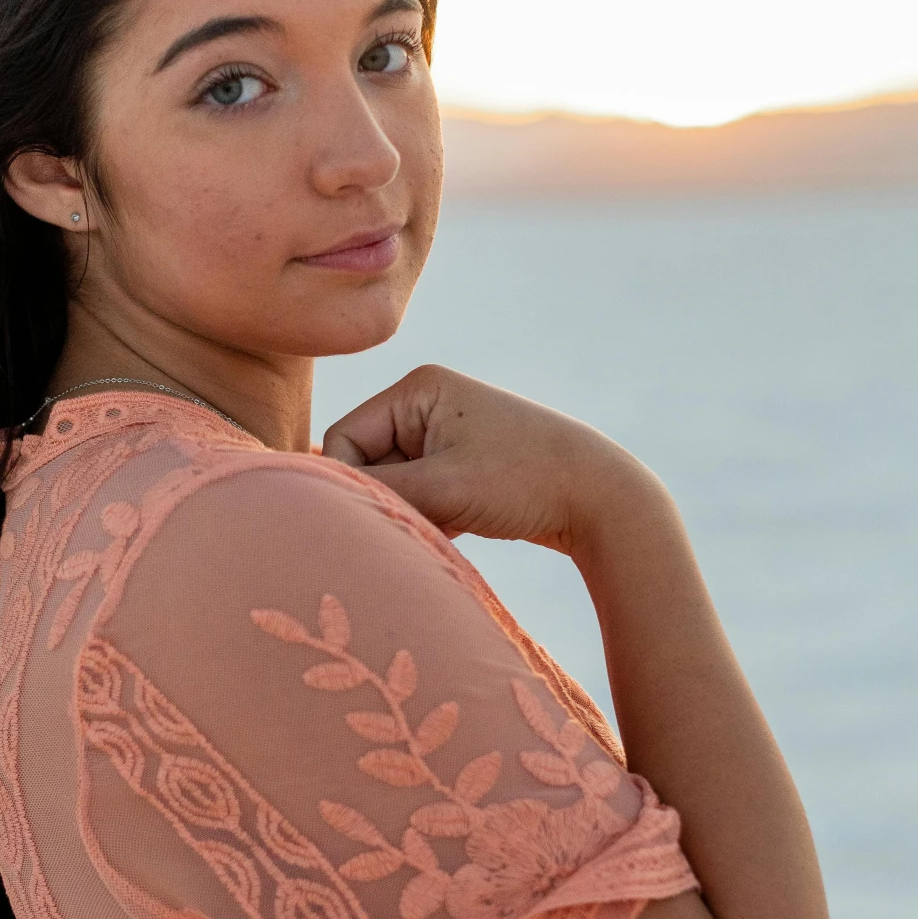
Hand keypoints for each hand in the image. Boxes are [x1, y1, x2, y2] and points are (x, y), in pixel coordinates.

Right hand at [321, 364, 658, 553]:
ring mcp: (445, 433)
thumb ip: (376, 492)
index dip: (353, 484)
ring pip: (392, 485)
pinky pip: (419, 496)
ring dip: (410, 513)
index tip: (382, 518)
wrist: (605, 500)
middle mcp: (427, 402)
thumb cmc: (525, 482)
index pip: (344, 439)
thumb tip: (312, 502)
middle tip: (423, 524)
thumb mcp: (443, 488)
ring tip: (449, 525)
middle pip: (366, 462)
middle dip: (386, 499)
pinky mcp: (461, 464)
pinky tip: (460, 530)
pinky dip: (429, 519)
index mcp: (418, 387)